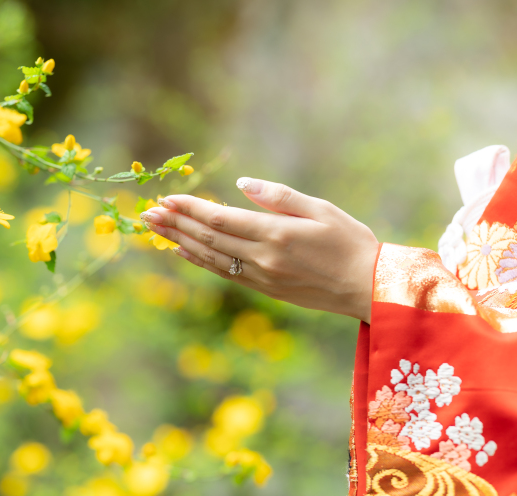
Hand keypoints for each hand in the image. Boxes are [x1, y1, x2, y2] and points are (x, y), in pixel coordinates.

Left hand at [140, 178, 379, 322]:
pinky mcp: (263, 288)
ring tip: (155, 230)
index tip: (166, 199)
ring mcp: (260, 277)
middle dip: (175, 223)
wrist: (369, 289)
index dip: (190, 209)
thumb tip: (243, 184)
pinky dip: (199, 260)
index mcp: (276, 235)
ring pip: (210, 257)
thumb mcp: (321, 210)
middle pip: (208, 238)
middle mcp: (262, 258)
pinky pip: (223, 272)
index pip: (221, 220)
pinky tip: (182, 250)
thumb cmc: (351, 243)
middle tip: (148, 213)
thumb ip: (279, 196)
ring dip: (179, 241)